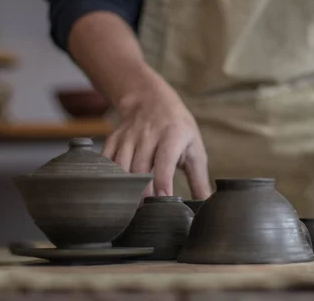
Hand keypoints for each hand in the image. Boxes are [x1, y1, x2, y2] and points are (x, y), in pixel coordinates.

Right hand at [67, 12, 210, 199]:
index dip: (163, 181)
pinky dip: (108, 178)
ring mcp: (128, 136)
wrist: (151, 100)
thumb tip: (206, 203)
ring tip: (130, 207)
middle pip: (140, 167)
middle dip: (141, 192)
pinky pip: (106, 161)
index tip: (163, 200)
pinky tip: (114, 191)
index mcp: (173, 135)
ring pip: (120, 166)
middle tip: (146, 212)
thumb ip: (198, 178)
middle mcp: (148, 134)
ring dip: (124, 188)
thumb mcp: (194, 148)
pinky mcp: (114, 139)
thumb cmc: (177, 129)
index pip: (165, 160)